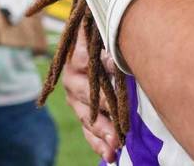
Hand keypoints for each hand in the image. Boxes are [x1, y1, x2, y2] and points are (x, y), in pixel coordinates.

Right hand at [64, 28, 123, 161]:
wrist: (97, 47)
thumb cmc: (110, 41)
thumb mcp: (110, 39)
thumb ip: (113, 41)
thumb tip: (119, 50)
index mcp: (78, 55)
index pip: (84, 58)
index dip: (101, 63)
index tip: (117, 67)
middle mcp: (73, 77)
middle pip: (85, 93)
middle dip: (103, 106)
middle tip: (117, 115)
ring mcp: (76, 97)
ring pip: (87, 116)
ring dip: (102, 130)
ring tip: (116, 143)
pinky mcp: (83, 113)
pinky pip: (89, 130)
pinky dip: (99, 143)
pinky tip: (110, 154)